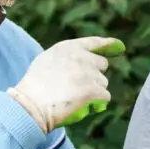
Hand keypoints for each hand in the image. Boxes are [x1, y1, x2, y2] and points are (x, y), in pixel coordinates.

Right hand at [8, 37, 124, 134]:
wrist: (31, 105)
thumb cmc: (34, 87)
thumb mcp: (47, 61)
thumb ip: (66, 57)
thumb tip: (84, 61)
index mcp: (68, 47)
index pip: (94, 43)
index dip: (107, 44)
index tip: (118, 46)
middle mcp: (81, 57)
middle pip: (102, 65)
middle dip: (94, 75)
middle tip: (78, 86)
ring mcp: (89, 74)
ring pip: (103, 83)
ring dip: (94, 91)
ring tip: (73, 97)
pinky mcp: (94, 90)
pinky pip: (105, 97)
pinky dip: (96, 103)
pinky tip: (80, 105)